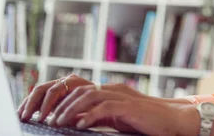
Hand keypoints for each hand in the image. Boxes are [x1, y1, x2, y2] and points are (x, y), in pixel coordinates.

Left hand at [17, 74, 142, 122]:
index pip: (76, 87)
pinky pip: (106, 107)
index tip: (42, 111)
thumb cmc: (144, 121)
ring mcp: (122, 96)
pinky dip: (91, 115)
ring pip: (89, 95)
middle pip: (78, 88)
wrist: (171, 119)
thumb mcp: (115, 118)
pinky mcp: (130, 106)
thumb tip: (74, 120)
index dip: (57, 97)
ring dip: (70, 109)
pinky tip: (79, 125)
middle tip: (43, 118)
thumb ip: (97, 115)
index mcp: (107, 91)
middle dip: (57, 103)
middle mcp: (112, 89)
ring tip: (57, 122)